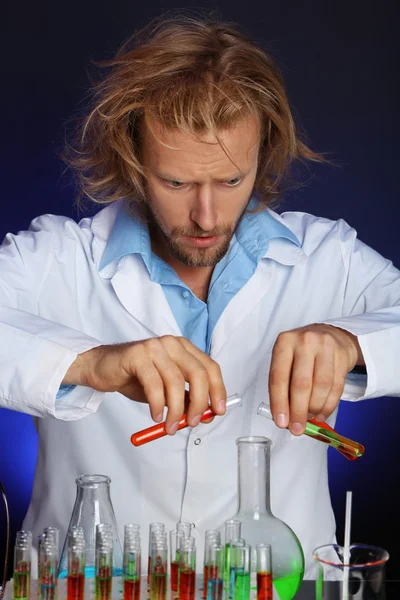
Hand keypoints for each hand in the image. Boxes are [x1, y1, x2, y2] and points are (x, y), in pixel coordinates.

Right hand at [63, 336, 226, 433]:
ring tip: (169, 427)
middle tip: (193, 423)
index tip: (218, 411)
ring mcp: (155, 347)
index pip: (210, 367)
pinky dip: (158, 404)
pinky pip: (154, 385)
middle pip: (198, 373)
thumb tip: (207, 414)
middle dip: (199, 403)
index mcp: (184, 348)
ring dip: (176, 410)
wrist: (103, 368)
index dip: (217, 390)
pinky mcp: (138, 355)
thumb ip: (186, 397)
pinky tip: (156, 416)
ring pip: (176, 381)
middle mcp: (172, 344)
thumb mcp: (166, 389)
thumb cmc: (136, 377)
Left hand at [269, 324, 363, 434]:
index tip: (281, 422)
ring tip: (310, 418)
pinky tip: (321, 413)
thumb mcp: (287, 359)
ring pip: (321, 387)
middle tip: (297, 428)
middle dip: (298, 411)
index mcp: (284, 342)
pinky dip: (328, 405)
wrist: (331, 335)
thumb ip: (283, 384)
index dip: (279, 403)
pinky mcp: (342, 355)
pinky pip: (336, 387)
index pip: (279, 377)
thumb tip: (284, 417)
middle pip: (301, 384)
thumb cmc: (302, 352)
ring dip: (315, 409)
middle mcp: (304, 342)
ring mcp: (325, 347)